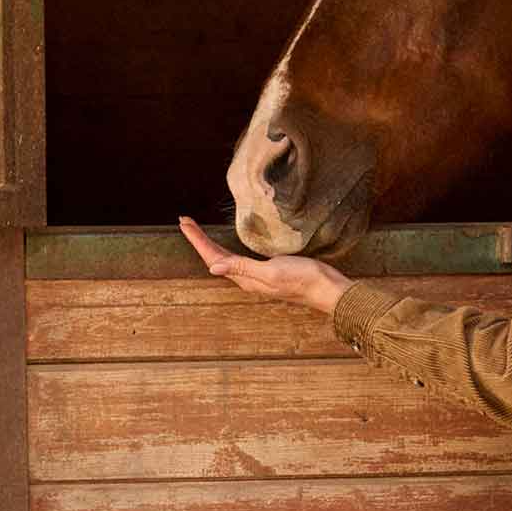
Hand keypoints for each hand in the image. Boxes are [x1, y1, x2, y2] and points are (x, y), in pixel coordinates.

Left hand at [178, 215, 353, 315]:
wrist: (327, 288)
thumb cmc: (302, 279)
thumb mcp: (271, 272)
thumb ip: (243, 268)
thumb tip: (212, 266)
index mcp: (245, 279)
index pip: (213, 257)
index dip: (198, 240)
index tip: (184, 222)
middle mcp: (247, 279)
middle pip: (215, 257)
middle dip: (199, 240)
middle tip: (185, 221)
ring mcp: (257, 276)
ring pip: (225, 259)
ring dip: (210, 245)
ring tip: (198, 232)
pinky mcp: (267, 271)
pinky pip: (238, 260)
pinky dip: (226, 249)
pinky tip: (227, 247)